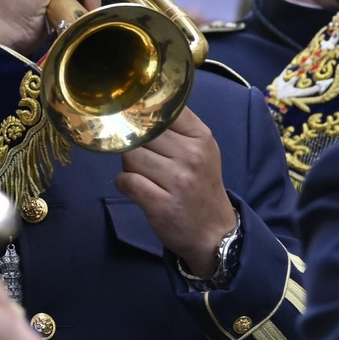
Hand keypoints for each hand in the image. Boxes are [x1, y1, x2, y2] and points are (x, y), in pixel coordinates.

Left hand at [114, 107, 235, 276]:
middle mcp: (192, 156)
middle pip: (142, 134)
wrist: (214, 233)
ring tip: (141, 174)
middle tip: (143, 158)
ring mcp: (178, 182)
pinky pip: (126, 181)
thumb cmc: (201, 186)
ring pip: (131, 156)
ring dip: (129, 165)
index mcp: (201, 138)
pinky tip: (134, 188)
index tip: (140, 124)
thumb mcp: (202, 151)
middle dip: (135, 144)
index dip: (145, 115)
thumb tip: (141, 106)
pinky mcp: (162, 205)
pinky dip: (124, 183)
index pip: (164, 111)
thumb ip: (177, 128)